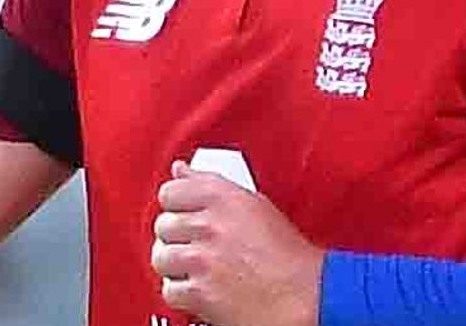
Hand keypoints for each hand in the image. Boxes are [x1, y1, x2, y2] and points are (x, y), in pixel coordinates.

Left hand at [151, 160, 324, 325]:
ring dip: (176, 265)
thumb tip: (181, 170)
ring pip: (161, 258)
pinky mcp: (199, 292)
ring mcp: (202, 259)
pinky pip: (169, 289)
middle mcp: (210, 225)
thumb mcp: (255, 204)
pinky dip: (182, 292)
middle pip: (162, 225)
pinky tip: (200, 286)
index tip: (181, 211)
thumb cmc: (288, 254)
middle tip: (195, 244)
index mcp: (223, 197)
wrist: (304, 295)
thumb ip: (211, 184)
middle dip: (176, 236)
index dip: (175, 204)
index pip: (170, 191)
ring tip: (197, 267)